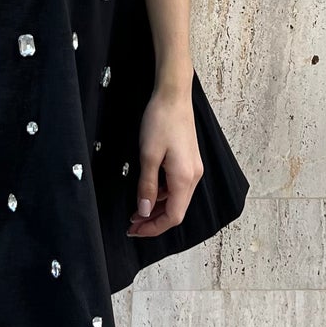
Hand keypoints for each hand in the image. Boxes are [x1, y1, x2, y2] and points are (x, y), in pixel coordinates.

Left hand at [126, 87, 202, 236]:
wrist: (173, 96)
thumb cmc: (161, 121)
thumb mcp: (148, 156)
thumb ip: (146, 186)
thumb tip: (143, 211)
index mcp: (184, 178)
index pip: (173, 216)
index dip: (154, 228)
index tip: (136, 230)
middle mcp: (193, 176)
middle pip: (176, 210)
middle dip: (154, 220)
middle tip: (132, 223)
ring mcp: (192, 168)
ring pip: (175, 198)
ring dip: (156, 207)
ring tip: (136, 209)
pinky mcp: (188, 161)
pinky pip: (176, 185)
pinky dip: (161, 193)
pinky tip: (147, 190)